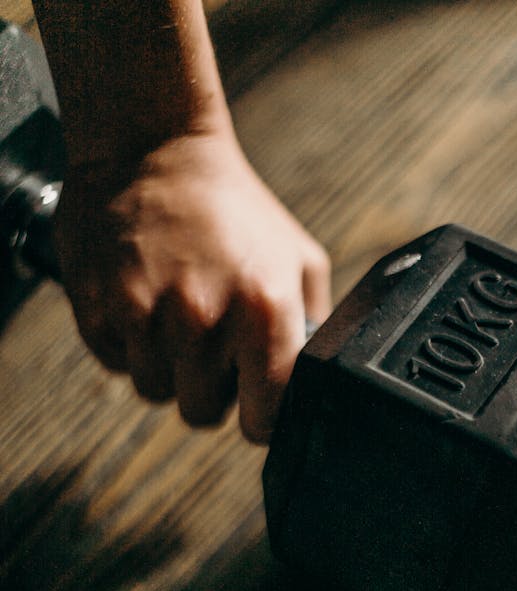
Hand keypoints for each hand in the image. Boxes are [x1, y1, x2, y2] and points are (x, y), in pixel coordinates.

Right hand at [54, 125, 330, 440]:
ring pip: (156, 391)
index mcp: (263, 309)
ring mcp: (145, 315)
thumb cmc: (233, 207)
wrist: (153, 145)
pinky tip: (143, 302)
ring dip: (166, 367)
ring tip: (175, 316)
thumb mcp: (298, 257)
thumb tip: (314, 380)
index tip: (254, 405)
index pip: (264, 416)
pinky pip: (117, 364)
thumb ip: (311, 326)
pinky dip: (129, 345)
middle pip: (202, 412)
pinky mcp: (100, 308)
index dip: (260, 416)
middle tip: (211, 346)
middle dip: (210, 389)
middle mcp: (204, 318)